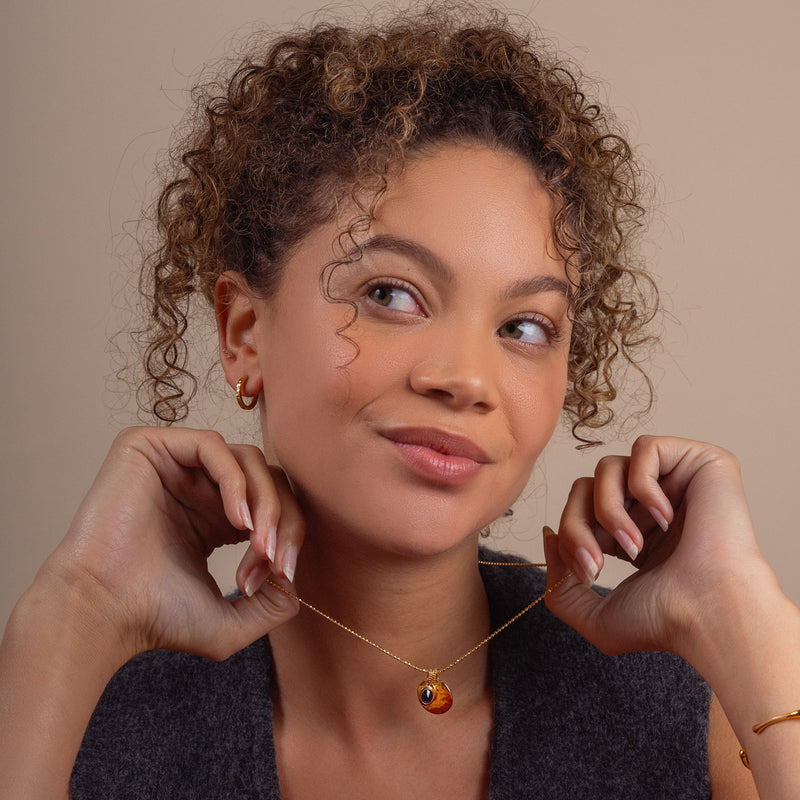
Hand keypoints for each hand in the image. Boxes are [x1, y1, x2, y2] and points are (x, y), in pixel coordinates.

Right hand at [37, 426, 302, 662]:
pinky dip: (235, 480)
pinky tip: (236, 519)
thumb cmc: (156, 619)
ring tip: (257, 543)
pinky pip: (213, 445)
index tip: (283, 575)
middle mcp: (199, 486)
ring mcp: (176, 464)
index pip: (276, 504)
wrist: (102, 612)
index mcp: (218, 517)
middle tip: (274, 560)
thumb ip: (275, 604)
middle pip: (269, 478)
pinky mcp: (150, 446)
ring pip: (248, 460)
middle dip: (284, 519)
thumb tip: (296, 578)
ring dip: (266, 502)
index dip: (289, 534)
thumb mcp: (232, 622)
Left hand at [543, 435, 776, 663]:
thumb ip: (559, 586)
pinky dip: (642, 482)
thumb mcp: (595, 617)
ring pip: (607, 466)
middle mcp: (651, 505)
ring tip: (634, 545)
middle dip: (577, 525)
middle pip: (584, 487)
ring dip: (608, 508)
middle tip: (596, 563)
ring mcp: (674, 482)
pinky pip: (646, 447)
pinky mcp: (699, 462)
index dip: (570, 536)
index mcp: (631, 532)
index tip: (587, 572)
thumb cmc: (666, 620)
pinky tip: (664, 517)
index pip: (579, 510)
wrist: (710, 614)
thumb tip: (548, 534)